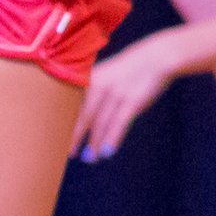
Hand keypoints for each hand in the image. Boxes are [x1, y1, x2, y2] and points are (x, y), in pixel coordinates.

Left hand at [71, 36, 180, 161]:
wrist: (156, 57)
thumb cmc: (130, 69)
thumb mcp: (107, 74)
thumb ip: (94, 91)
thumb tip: (85, 117)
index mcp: (91, 79)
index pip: (74, 105)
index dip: (66, 123)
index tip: (59, 137)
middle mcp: (100, 86)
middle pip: (84, 116)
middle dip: (76, 136)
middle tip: (70, 153)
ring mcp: (116, 94)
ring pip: (101, 124)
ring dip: (95, 143)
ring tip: (90, 158)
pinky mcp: (132, 101)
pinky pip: (119, 124)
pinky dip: (112, 139)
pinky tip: (107, 152)